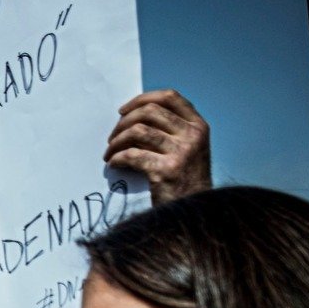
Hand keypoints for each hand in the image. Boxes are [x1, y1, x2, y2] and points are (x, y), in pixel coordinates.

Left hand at [105, 89, 210, 205]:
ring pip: (138, 131)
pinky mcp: (166, 170)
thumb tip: (132, 117)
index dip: (142, 99)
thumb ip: (170, 131)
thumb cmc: (184, 180)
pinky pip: (132, 155)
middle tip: (112, 137)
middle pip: (150, 112)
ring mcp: (182, 152)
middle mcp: (193, 135)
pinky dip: (117, 157)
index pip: (170, 97)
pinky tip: (113, 163)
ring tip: (110, 151)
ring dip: (116, 140)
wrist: (193, 210)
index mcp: (198, 126)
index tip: (123, 110)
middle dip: (124, 122)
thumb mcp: (187, 149)